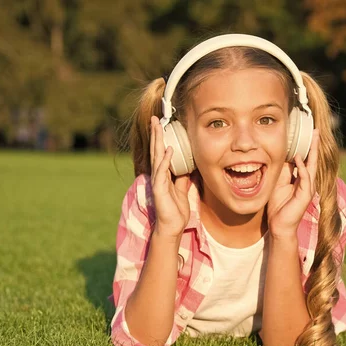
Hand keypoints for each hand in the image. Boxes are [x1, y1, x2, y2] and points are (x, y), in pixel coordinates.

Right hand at [149, 116, 190, 237]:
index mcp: (164, 174)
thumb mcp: (183, 189)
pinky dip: (165, 160)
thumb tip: (190, 166)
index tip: (162, 124)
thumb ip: (184, 177)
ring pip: (157, 157)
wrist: (172, 226)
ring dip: (157, 141)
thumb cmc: (176, 210)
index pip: (161, 152)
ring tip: (158, 126)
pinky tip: (167, 149)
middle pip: (156, 150)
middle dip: (156, 134)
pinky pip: (162, 172)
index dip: (161, 138)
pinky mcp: (159, 190)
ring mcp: (157, 182)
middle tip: (156, 118)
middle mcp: (158, 175)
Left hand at [267, 129, 318, 237]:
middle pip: (312, 160)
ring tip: (313, 138)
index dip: (306, 147)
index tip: (307, 133)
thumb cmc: (278, 205)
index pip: (305, 159)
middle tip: (316, 131)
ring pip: (312, 166)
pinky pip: (305, 178)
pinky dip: (302, 168)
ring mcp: (308, 188)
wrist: (280, 225)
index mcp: (301, 179)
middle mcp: (307, 182)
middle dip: (314, 145)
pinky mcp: (306, 195)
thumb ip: (284, 171)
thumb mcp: (279, 183)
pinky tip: (299, 158)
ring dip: (312, 152)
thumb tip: (285, 157)